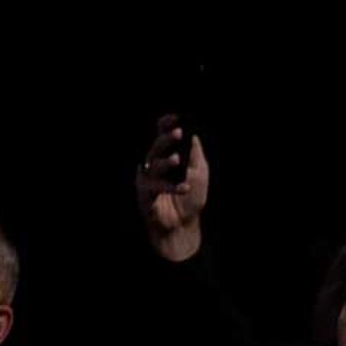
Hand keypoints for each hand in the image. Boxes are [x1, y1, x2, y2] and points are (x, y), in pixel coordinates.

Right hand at [136, 113, 209, 262]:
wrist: (184, 227)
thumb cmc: (190, 200)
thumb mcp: (200, 175)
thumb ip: (196, 156)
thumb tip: (195, 136)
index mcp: (165, 159)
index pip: (161, 137)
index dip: (165, 126)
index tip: (176, 118)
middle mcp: (153, 167)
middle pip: (155, 148)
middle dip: (166, 140)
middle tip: (178, 133)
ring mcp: (147, 181)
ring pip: (152, 165)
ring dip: (165, 162)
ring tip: (178, 160)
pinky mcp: (145, 195)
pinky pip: (156, 187)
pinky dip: (171, 187)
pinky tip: (184, 187)